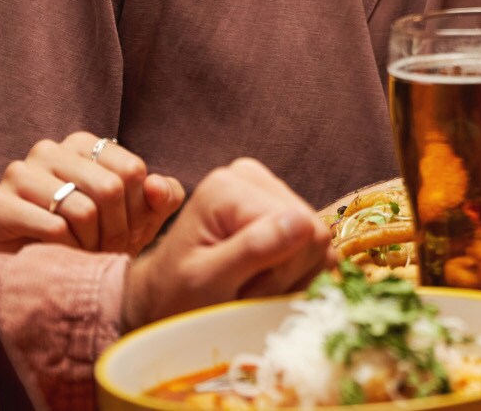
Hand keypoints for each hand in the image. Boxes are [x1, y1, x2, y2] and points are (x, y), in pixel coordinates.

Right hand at [0, 132, 185, 255]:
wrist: (34, 273)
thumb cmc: (91, 240)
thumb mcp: (138, 220)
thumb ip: (162, 197)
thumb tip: (156, 185)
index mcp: (82, 143)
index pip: (132, 169)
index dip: (139, 210)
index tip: (131, 233)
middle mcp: (48, 149)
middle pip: (110, 188)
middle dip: (117, 231)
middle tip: (107, 250)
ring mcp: (18, 173)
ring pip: (83, 209)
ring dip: (92, 244)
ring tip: (84, 253)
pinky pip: (54, 227)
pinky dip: (67, 250)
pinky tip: (59, 256)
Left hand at [120, 158, 336, 331]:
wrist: (161, 301)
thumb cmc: (173, 297)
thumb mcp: (205, 281)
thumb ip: (252, 250)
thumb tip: (303, 223)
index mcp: (230, 187)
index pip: (302, 228)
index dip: (282, 272)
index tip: (241, 291)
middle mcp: (251, 178)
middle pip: (313, 233)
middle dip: (285, 275)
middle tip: (244, 293)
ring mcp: (267, 191)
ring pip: (318, 243)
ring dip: (290, 278)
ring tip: (249, 288)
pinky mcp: (279, 210)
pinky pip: (314, 247)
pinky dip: (294, 275)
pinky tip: (263, 282)